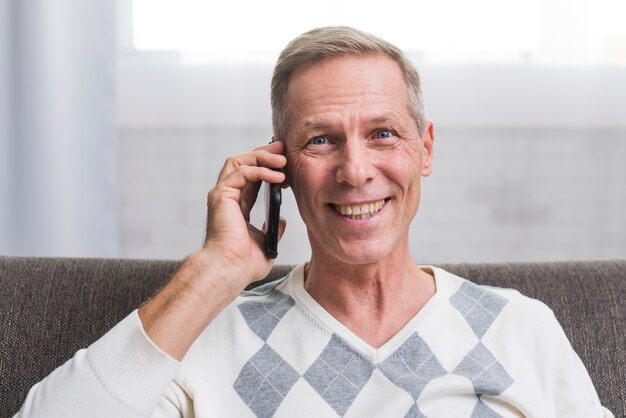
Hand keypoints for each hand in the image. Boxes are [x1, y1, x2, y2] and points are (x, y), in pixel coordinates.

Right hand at [138, 141, 286, 359]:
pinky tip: (277, 177)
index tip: (286, 164)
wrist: (230, 270)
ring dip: (262, 157)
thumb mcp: (266, 244)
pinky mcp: (221, 195)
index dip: (268, 167)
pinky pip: (242, 172)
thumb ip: (273, 229)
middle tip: (283, 149)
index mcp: (237, 207)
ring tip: (283, 161)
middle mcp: (227, 197)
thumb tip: (281, 220)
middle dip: (264, 153)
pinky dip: (260, 170)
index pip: (252, 178)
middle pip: (243, 163)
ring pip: (239, 161)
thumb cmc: (242, 264)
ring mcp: (222, 194)